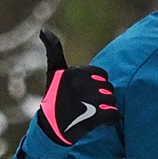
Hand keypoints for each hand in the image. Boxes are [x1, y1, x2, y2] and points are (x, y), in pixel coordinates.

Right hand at [36, 29, 120, 145]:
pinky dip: (111, 120)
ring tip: (91, 114)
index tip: (84, 93)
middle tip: (87, 106)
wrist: (51, 129)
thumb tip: (44, 29)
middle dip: (102, 97)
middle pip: (108, 88)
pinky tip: (101, 123)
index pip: (102, 74)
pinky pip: (114, 115)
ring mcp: (88, 101)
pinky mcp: (94, 117)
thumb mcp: (53, 72)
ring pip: (112, 101)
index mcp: (74, 72)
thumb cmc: (54, 98)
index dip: (96, 84)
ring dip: (106, 109)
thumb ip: (53, 50)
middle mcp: (81, 85)